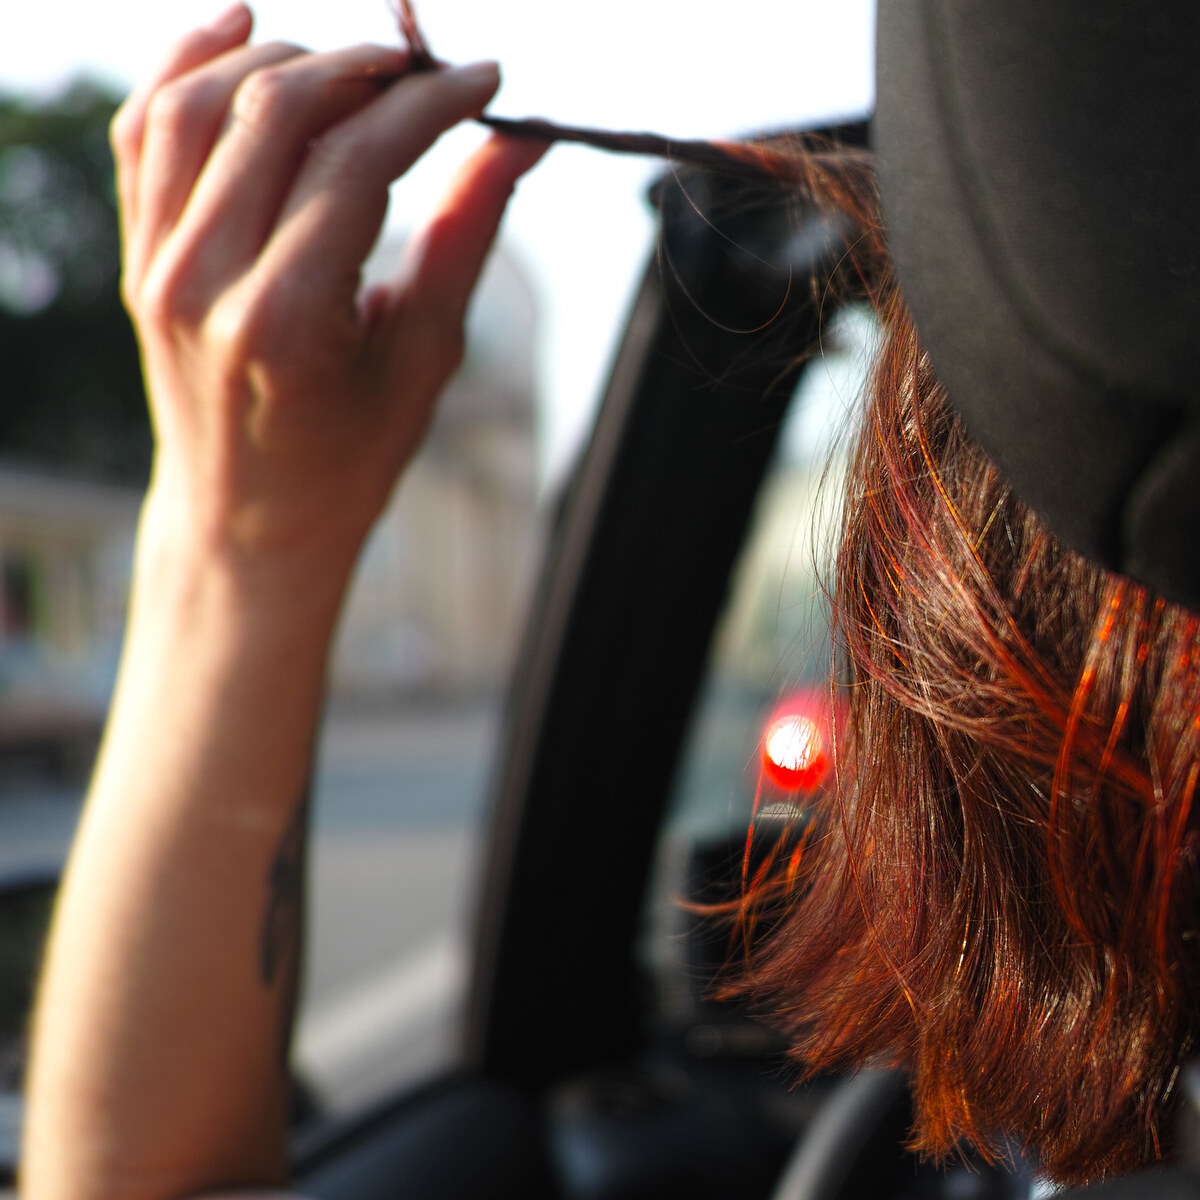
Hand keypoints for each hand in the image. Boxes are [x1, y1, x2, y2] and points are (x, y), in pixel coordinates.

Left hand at [113, 2, 543, 606]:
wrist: (250, 521)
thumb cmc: (349, 458)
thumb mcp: (422, 360)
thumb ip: (465, 239)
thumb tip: (517, 145)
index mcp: (284, 322)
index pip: (359, 161)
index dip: (430, 104)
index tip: (484, 80)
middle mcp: (203, 281)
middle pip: (277, 110)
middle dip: (365, 67)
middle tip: (428, 71)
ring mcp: (156, 265)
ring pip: (203, 101)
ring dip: (286, 58)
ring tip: (357, 67)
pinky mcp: (138, 256)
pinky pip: (145, 131)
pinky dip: (188, 64)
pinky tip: (241, 28)